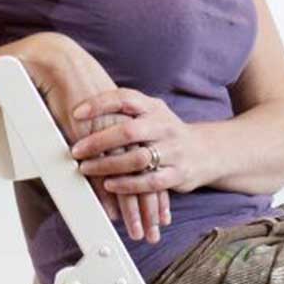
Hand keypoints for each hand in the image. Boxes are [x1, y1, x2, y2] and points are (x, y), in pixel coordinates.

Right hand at [7, 33, 172, 241]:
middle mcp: (127, 133)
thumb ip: (112, 128)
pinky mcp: (89, 142)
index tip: (161, 214)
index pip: (151, 166)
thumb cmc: (79, 85)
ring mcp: (109, 138)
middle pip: (145, 178)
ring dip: (131, 210)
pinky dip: (107, 198)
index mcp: (135, 125)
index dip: (157, 192)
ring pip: (127, 182)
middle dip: (149, 209)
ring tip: (137, 232)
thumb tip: (115, 148)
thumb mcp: (103, 107)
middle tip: (153, 232)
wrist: (60, 65)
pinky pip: (102, 175)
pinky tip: (113, 216)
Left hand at [69, 90, 198, 247]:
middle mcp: (164, 126)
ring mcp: (173, 150)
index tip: (76, 112)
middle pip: (129, 131)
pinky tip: (109, 185)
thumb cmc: (164, 131)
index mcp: (153, 107)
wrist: (208, 150)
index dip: (100, 104)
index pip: (125, 98)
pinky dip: (127, 185)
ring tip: (86, 169)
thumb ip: (122, 112)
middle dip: (99, 141)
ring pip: (138, 159)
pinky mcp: (178, 174)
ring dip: (108, 165)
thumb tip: (76, 109)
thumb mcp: (150, 113)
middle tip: (75, 150)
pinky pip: (150, 182)